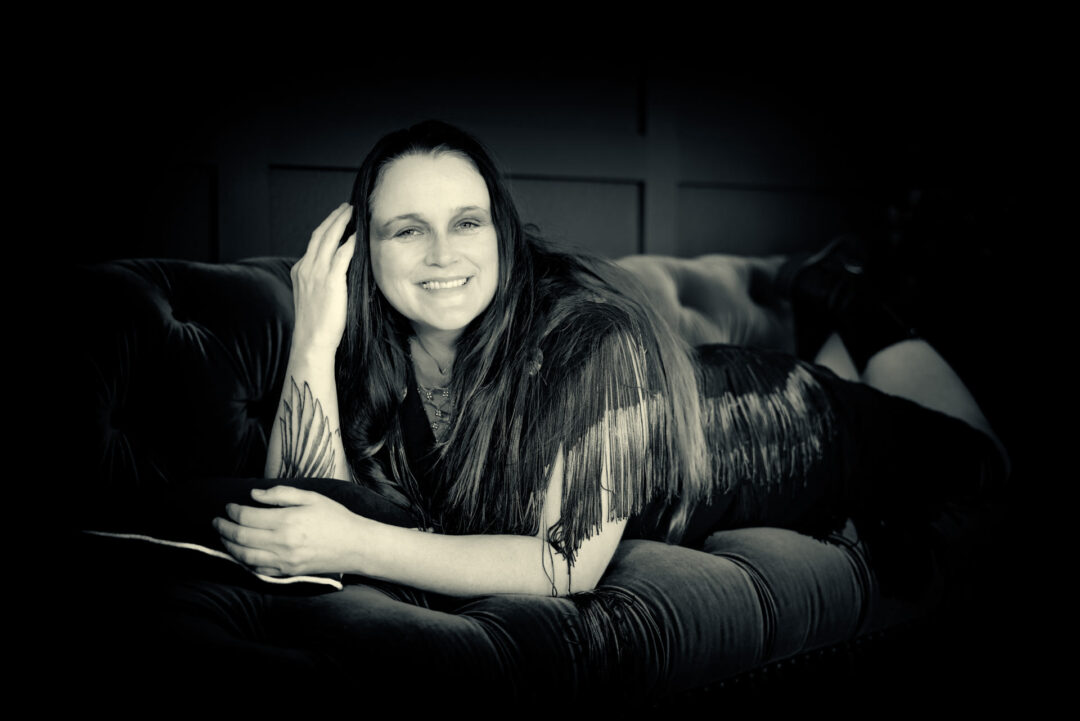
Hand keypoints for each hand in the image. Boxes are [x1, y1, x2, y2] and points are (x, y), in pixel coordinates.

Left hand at [213, 486, 363, 576]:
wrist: (355, 546)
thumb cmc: (335, 518)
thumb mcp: (311, 497)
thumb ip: (281, 494)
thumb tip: (254, 495)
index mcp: (287, 521)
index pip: (247, 517)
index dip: (233, 511)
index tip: (229, 507)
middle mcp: (282, 543)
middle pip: (241, 537)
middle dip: (223, 528)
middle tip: (216, 521)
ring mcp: (283, 561)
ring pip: (244, 556)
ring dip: (228, 546)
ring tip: (223, 537)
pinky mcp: (287, 572)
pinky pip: (257, 570)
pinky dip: (243, 562)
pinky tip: (239, 553)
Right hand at [290, 203, 356, 353]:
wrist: (312, 341)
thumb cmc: (317, 324)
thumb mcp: (313, 297)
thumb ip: (321, 281)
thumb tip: (339, 273)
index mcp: (300, 271)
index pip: (314, 243)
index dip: (326, 228)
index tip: (338, 219)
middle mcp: (306, 268)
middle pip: (319, 234)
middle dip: (334, 218)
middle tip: (346, 207)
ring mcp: (316, 274)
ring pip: (329, 239)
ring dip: (341, 222)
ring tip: (352, 212)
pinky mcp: (330, 281)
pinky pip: (341, 255)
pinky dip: (349, 242)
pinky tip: (358, 235)